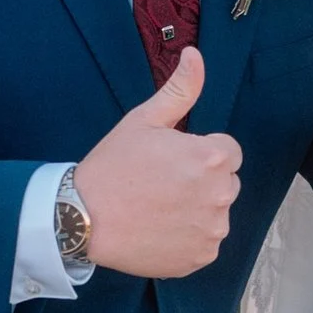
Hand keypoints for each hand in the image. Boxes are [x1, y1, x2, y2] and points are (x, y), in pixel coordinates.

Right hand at [72, 48, 240, 277]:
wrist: (82, 218)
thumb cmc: (113, 166)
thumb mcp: (144, 121)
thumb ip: (179, 89)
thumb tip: (195, 56)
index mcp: (213, 157)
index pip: (229, 152)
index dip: (201, 153)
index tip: (172, 161)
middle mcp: (220, 195)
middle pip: (225, 183)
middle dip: (201, 182)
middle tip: (161, 185)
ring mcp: (212, 230)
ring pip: (215, 214)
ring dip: (196, 211)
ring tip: (157, 208)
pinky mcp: (201, 257)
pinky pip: (204, 243)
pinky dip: (187, 238)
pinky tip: (159, 229)